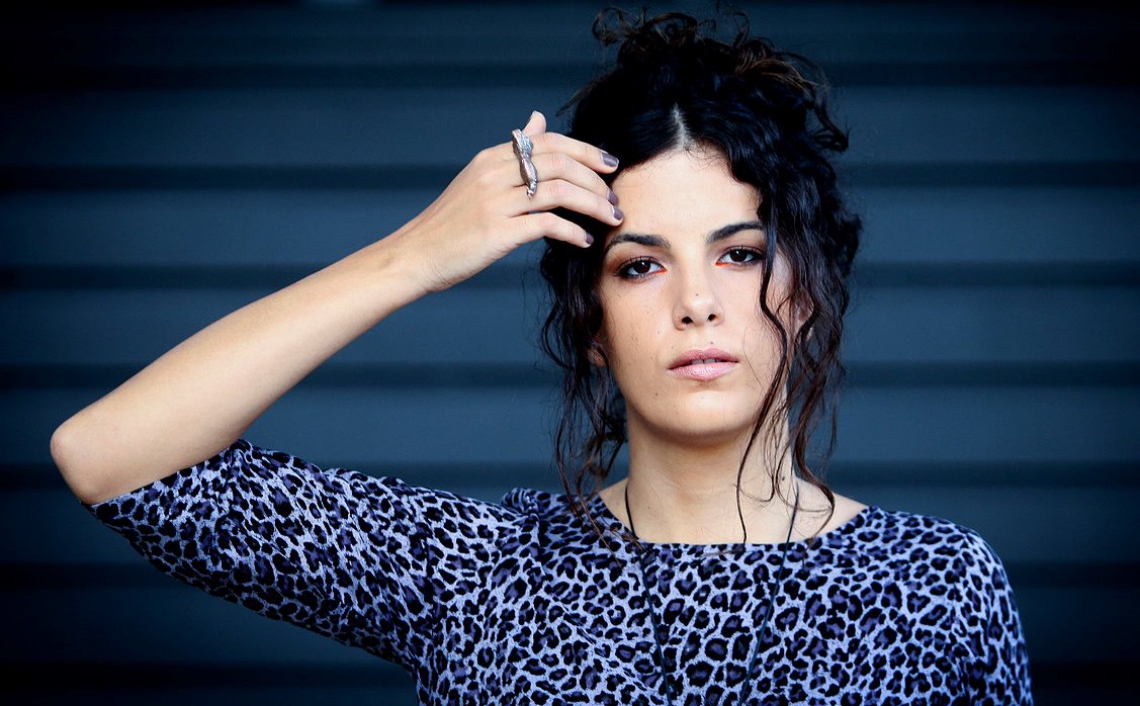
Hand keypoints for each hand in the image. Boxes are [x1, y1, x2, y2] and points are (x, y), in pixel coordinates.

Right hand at [391, 111, 621, 292]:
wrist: (415, 255)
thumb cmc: (450, 223)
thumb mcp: (478, 177)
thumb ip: (511, 151)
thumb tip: (535, 119)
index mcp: (491, 159)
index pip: (550, 142)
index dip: (587, 151)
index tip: (610, 166)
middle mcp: (494, 174)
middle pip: (561, 163)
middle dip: (596, 179)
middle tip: (615, 197)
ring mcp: (495, 202)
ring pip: (561, 191)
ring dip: (594, 205)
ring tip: (610, 218)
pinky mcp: (497, 232)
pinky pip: (548, 224)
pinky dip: (573, 231)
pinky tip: (584, 241)